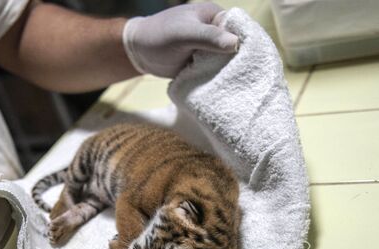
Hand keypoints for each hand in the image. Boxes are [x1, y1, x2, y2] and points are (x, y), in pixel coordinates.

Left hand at [123, 3, 237, 77]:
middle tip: (246, 78)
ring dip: (227, 73)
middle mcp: (215, 32)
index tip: (253, 61)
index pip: (240, 29)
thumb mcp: (184, 34)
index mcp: (215, 17)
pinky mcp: (201, 64)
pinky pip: (214, 72)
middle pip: (235, 48)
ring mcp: (208, 49)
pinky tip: (222, 88)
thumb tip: (235, 43)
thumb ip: (208, 37)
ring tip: (236, 86)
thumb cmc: (159, 36)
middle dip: (238, 62)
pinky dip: (216, 79)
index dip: (247, 44)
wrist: (138, 52)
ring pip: (225, 62)